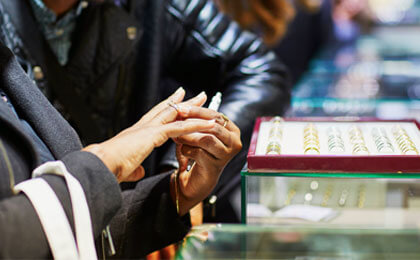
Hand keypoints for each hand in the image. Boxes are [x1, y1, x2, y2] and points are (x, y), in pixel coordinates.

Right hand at [83, 88, 214, 181]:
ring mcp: (149, 128)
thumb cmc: (108, 167)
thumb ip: (134, 167)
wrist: (99, 165)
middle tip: (198, 94)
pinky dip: (195, 125)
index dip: (169, 107)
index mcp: (137, 133)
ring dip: (194, 109)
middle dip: (185, 102)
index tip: (179, 100)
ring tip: (208, 101)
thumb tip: (139, 171)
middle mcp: (144, 126)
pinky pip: (180, 128)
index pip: (157, 116)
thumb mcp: (126, 167)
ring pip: (177, 115)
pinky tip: (208, 124)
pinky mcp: (153, 135)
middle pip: (169, 109)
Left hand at [172, 106, 241, 214]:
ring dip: (188, 137)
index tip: (181, 108)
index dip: (197, 111)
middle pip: (213, 125)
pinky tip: (182, 152)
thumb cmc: (196, 152)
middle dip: (192, 122)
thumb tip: (185, 99)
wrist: (193, 180)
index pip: (216, 115)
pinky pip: (198, 152)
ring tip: (176, 136)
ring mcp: (226, 155)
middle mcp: (234, 142)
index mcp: (232, 130)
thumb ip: (195, 117)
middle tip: (177, 119)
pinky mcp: (215, 167)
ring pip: (206, 139)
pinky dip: (186, 150)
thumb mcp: (197, 132)